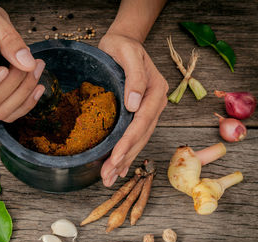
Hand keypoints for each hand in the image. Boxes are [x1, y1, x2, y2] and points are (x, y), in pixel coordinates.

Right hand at [0, 2, 45, 121]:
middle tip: (32, 62)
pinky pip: (9, 114)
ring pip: (0, 111)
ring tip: (38, 68)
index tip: (4, 70)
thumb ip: (9, 39)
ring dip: (25, 94)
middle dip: (14, 85)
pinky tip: (39, 87)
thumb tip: (28, 65)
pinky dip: (27, 104)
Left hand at [98, 33, 167, 186]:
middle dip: (124, 158)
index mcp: (155, 91)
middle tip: (108, 177)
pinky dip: (127, 152)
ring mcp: (149, 109)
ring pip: (139, 140)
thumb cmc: (122, 46)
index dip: (128, 142)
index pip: (141, 122)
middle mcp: (155, 103)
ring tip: (110, 178)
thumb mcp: (127, 53)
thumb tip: (134, 104)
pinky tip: (119, 166)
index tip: (115, 159)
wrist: (124, 41)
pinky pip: (135, 135)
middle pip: (141, 136)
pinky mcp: (140, 112)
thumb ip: (134, 77)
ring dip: (125, 160)